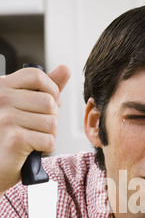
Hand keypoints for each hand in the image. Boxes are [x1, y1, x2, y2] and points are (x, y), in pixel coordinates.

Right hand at [0, 64, 70, 194]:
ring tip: (34, 139)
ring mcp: (6, 118)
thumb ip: (44, 88)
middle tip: (37, 128)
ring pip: (51, 123)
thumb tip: (65, 69)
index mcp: (2, 87)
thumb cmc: (8, 135)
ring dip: (49, 135)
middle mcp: (1, 99)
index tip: (47, 104)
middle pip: (49, 102)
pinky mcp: (15, 139)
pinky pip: (48, 140)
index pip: (37, 76)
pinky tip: (32, 149)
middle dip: (51, 118)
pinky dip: (45, 148)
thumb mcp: (24, 106)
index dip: (50, 90)